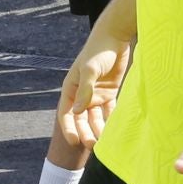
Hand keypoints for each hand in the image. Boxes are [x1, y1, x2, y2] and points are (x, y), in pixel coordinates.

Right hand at [57, 35, 129, 150]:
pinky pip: (109, 111)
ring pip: (95, 117)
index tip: (75, 142)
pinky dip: (111, 120)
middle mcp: (81, 94)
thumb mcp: (90, 69)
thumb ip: (85, 90)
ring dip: (98, 130)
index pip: (66, 114)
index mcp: (70, 89)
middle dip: (86, 133)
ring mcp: (96, 94)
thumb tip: (76, 112)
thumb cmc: (99, 51)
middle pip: (81, 119)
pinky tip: (115, 131)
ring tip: (105, 143)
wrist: (116, 37)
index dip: (69, 128)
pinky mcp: (109, 93)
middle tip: (93, 146)